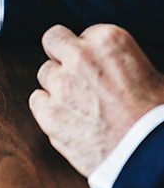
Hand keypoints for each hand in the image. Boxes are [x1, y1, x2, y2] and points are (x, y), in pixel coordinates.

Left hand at [29, 24, 163, 176]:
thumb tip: (110, 65)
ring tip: (80, 103)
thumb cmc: (155, 116)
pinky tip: (69, 118)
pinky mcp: (48, 113)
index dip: (90, 51)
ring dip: (57, 84)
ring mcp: (61, 85)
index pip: (83, 34)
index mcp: (109, 41)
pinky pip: (36, 100)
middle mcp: (80, 57)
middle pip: (53, 41)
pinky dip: (48, 108)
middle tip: (75, 73)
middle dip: (61, 54)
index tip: (97, 66)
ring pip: (44, 73)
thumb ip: (119, 61)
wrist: (149, 153)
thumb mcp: (150, 73)